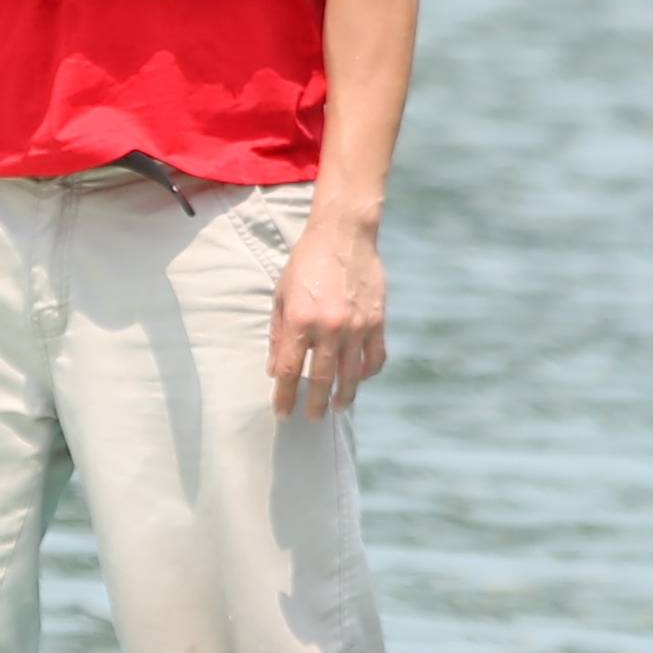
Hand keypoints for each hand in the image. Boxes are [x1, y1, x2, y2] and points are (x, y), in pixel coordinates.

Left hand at [270, 208, 385, 419]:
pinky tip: (359, 379)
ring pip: (351, 375)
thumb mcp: (282, 294)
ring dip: (344, 396)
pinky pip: (375, 357)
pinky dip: (367, 373)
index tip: (282, 413)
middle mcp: (329, 328)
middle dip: (314, 404)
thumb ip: (278, 333)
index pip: (290, 371)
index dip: (285, 396)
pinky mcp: (377, 321)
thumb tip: (275, 369)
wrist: (343, 234)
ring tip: (338, 407)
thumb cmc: (307, 262)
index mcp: (300, 321)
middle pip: (321, 379)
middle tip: (311, 418)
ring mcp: (356, 326)